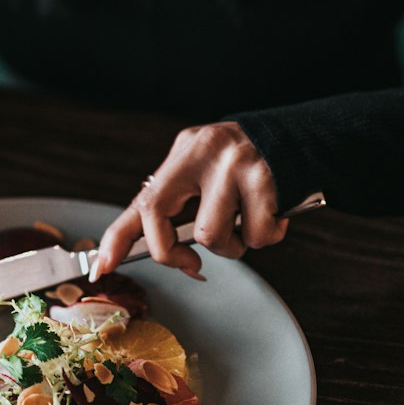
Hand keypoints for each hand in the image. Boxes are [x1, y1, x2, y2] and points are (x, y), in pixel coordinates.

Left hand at [92, 121, 286, 276]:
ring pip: (213, 236)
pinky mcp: (263, 177)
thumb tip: (175, 256)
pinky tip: (275, 214)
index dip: (117, 238)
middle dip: (172, 253)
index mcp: (183, 153)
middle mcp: (201, 152)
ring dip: (233, 246)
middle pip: (161, 216)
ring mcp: (231, 163)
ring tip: (248, 225)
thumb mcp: (207, 173)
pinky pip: (257, 235)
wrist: (301, 137)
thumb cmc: (249, 168)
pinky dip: (268, 236)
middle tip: (192, 264)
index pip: (142, 200)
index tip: (102, 267)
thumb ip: (185, 204)